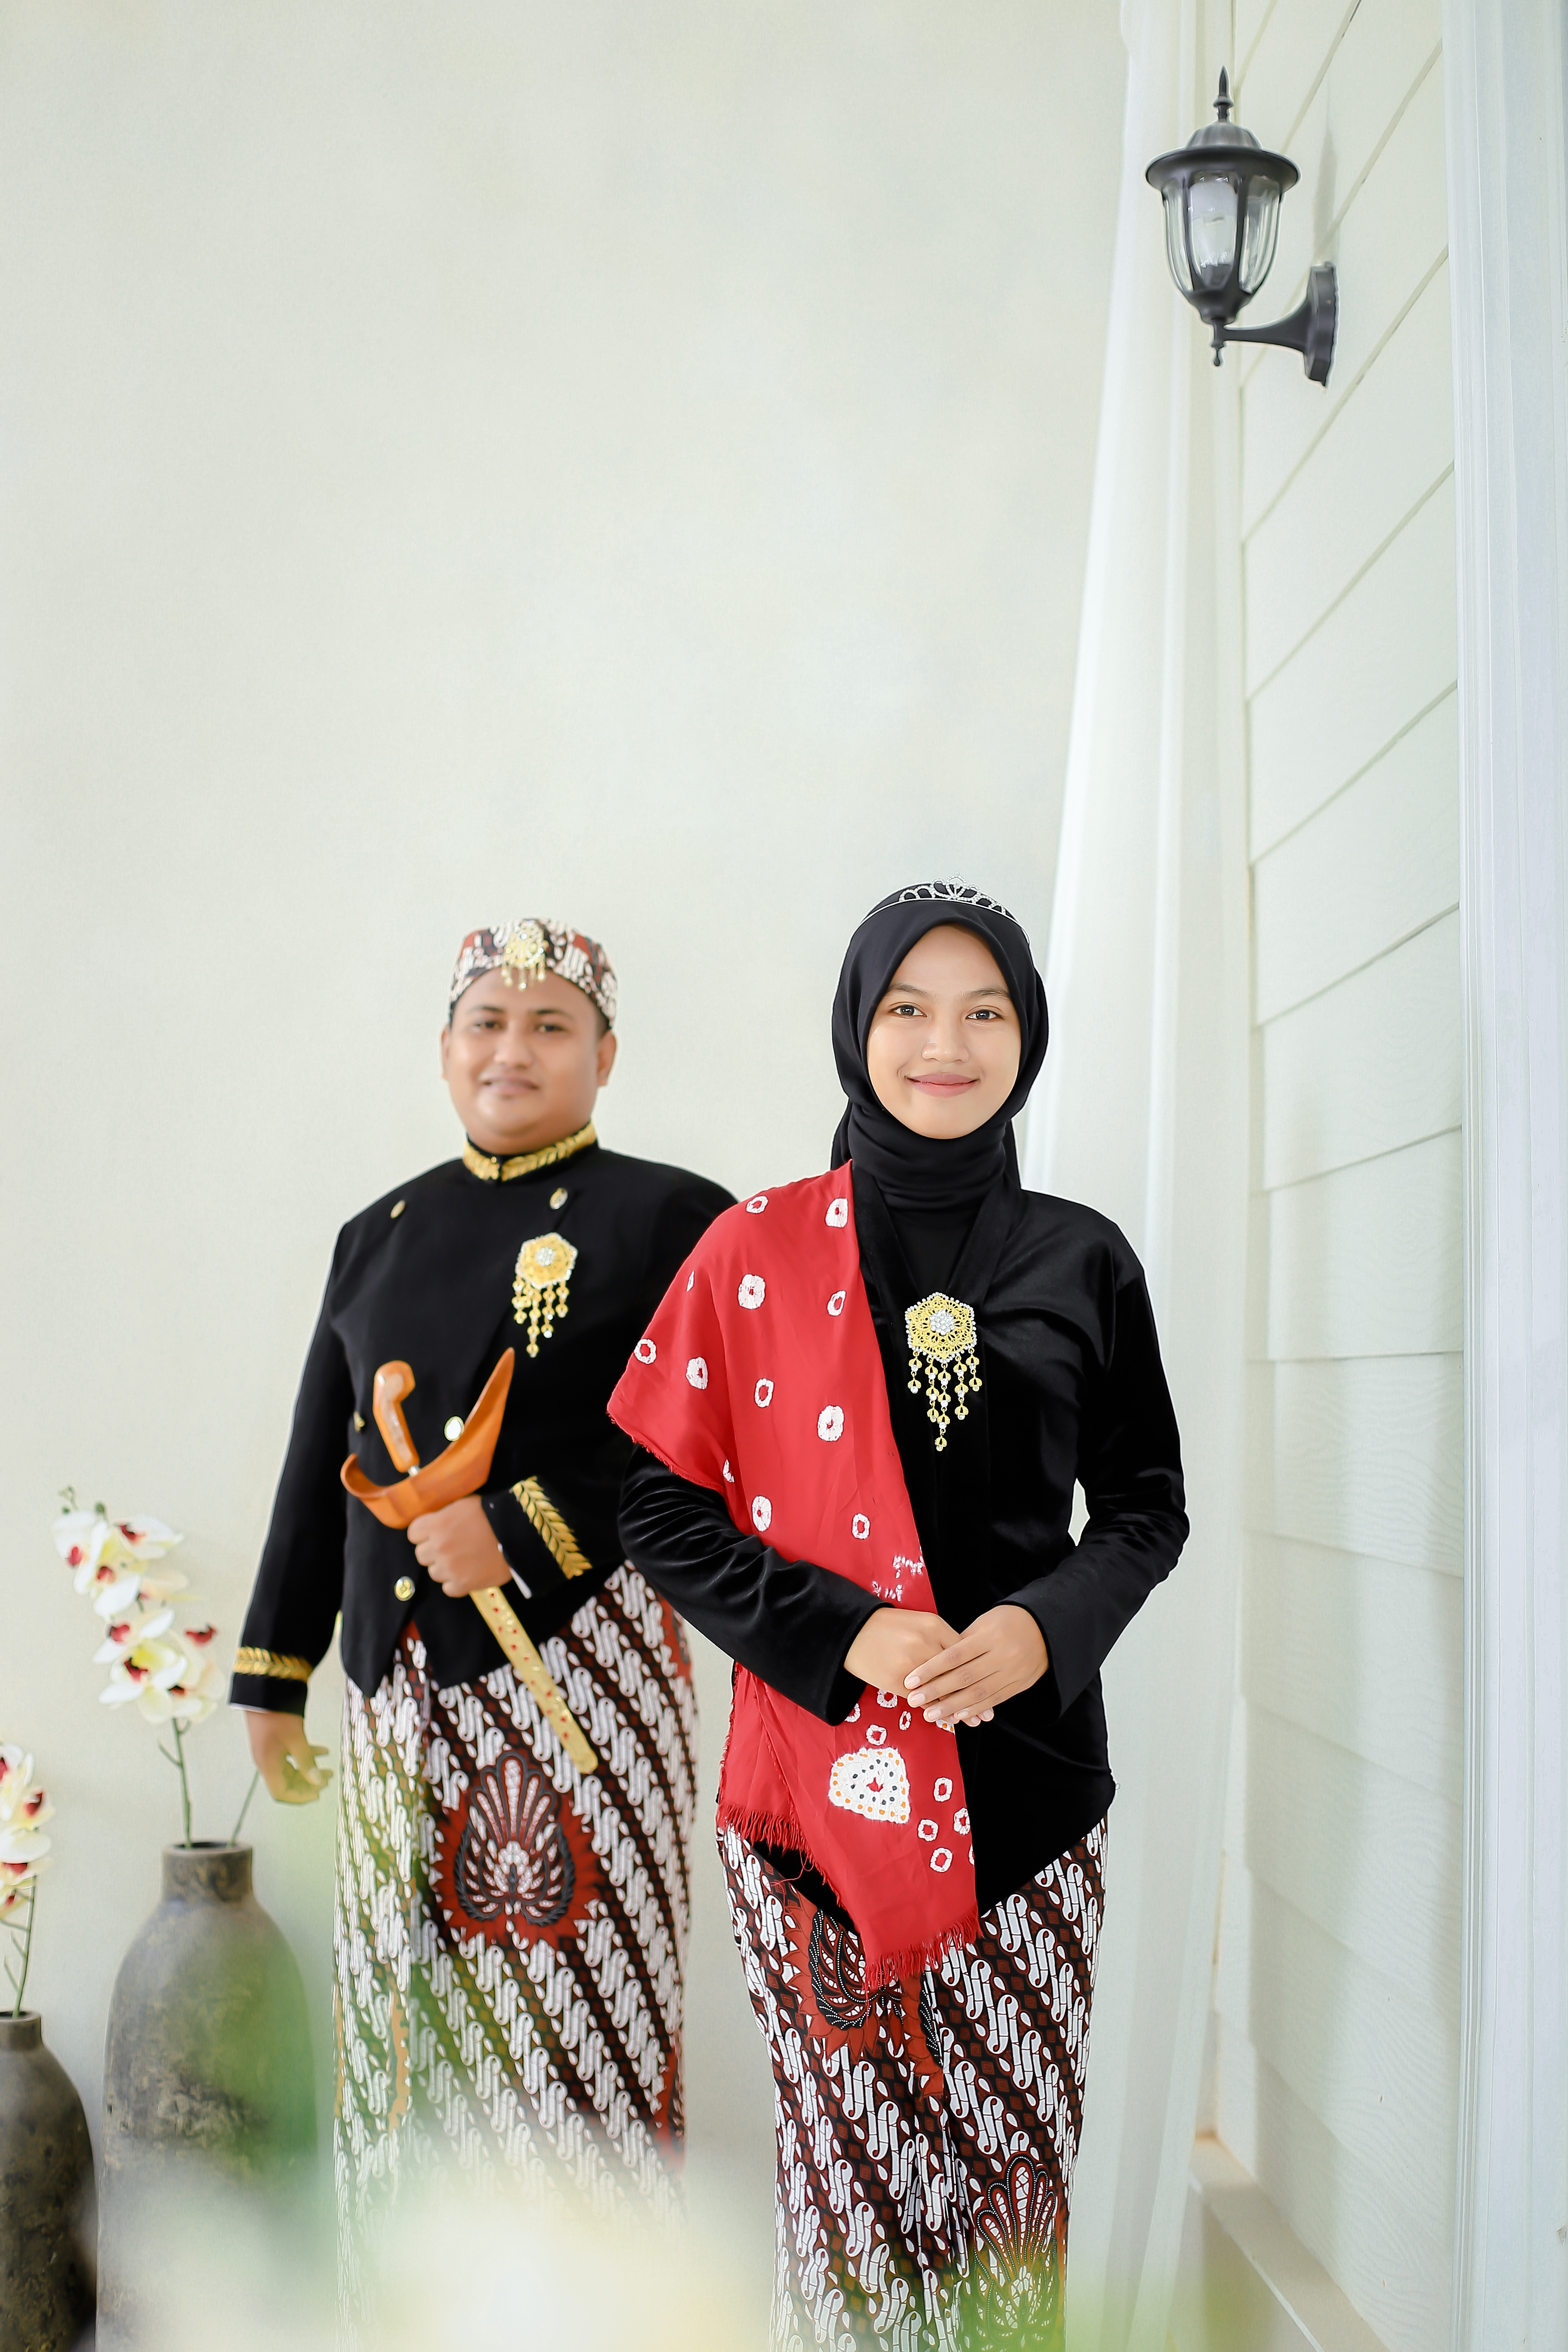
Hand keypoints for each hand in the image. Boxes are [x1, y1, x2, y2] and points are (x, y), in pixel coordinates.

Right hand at [246, 1709, 333, 1804]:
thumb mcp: (296, 1738)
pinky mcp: (273, 1740)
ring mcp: (268, 1751)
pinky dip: (306, 1755)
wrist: (263, 1689)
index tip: (318, 1794)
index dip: (299, 1797)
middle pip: (286, 1782)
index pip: (281, 1793)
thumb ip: (306, 1761)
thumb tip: (317, 1782)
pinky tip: (324, 1750)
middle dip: (308, 1783)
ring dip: (309, 1770)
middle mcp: (266, 1761)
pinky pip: (289, 1755)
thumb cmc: (278, 1715)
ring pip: (290, 1768)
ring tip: (329, 1769)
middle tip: (328, 1780)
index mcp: (267, 1765)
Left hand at [408, 1495, 512, 1596]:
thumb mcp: (463, 1505)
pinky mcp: (462, 1585)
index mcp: (436, 1525)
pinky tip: (468, 1573)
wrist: (518, 1534)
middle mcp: (438, 1547)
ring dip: (444, 1567)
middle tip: (451, 1547)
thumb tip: (435, 1525)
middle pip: (421, 1555)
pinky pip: (448, 1588)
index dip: (423, 1533)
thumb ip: (444, 1516)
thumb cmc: (492, 1514)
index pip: (413, 1534)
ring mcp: (449, 1568)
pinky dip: (456, 1583)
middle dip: (433, 1551)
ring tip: (463, 1560)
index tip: (433, 1533)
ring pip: (433, 1573)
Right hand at [843, 1608, 993, 1728]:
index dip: (977, 1672)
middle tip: (988, 1713)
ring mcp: (911, 1666)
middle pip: (956, 1675)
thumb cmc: (891, 1626)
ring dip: (958, 1708)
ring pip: (941, 1691)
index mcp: (934, 1627)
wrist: (854, 1631)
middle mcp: (925, 1646)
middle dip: (973, 1696)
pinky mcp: (897, 1682)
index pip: (963, 1653)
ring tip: (974, 1721)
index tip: (991, 1684)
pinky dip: (936, 1710)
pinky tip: (947, 1719)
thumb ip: (943, 1638)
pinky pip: (922, 1700)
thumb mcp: (920, 1622)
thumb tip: (965, 1659)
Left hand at [904, 1604, 1048, 1727]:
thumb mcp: (984, 1623)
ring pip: (977, 1693)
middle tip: (914, 1701)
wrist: (1046, 1629)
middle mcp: (1002, 1656)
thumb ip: (962, 1642)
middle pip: (964, 1677)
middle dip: (936, 1691)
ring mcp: (1012, 1673)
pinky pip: (993, 1700)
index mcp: (989, 1636)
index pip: (954, 1655)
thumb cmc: (1007, 1622)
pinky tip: (957, 1716)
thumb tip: (935, 1661)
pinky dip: (974, 1709)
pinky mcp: (1018, 1686)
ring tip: (930, 1714)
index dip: (931, 1669)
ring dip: (952, 1707)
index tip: (911, 1680)